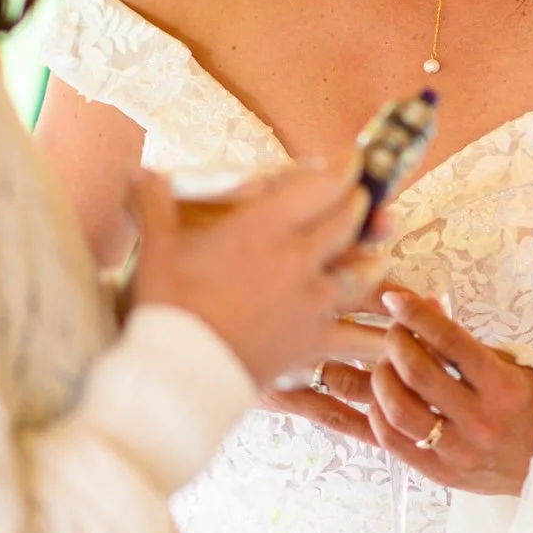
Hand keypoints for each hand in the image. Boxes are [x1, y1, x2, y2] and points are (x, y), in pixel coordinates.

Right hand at [128, 165, 387, 386]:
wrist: (177, 371)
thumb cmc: (166, 305)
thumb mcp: (155, 246)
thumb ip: (153, 202)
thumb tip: (136, 174)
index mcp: (267, 226)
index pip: (324, 185)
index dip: (345, 169)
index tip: (354, 160)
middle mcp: (300, 258)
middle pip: (350, 221)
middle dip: (360, 205)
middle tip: (362, 199)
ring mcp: (313, 301)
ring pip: (364, 273)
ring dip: (374, 261)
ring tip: (378, 257)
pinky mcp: (314, 341)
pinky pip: (362, 339)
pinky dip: (381, 337)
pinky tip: (396, 337)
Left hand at [368, 289, 532, 496]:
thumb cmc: (529, 404)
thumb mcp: (506, 365)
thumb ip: (463, 341)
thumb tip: (425, 304)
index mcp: (503, 386)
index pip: (450, 341)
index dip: (416, 315)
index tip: (396, 300)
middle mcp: (480, 420)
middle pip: (417, 373)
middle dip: (395, 343)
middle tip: (394, 334)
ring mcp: (459, 451)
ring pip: (398, 410)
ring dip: (382, 379)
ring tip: (386, 367)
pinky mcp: (442, 473)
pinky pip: (393, 442)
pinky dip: (378, 415)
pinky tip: (381, 399)